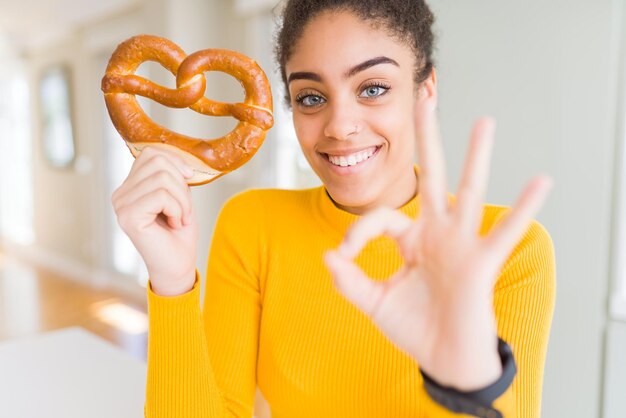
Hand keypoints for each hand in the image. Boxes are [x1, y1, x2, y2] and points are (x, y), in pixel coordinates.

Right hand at [111, 147, 198, 295]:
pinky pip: (161, 195)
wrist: (178, 266)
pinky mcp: (128, 217)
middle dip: (181, 183)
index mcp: (130, 186)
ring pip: (162, 177)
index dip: (175, 161)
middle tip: (182, 208)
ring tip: (179, 217)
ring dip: (182, 199)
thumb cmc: (179, 233)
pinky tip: (174, 223)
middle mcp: (120, 194)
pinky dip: (177, 208)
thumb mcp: (179, 195)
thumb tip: (176, 157)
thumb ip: (172, 174)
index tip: (189, 178)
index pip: (150, 153)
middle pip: (157, 161)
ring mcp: (121, 205)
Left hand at [324, 100, 552, 389]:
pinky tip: (541, 182)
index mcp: (410, 240)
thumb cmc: (413, 328)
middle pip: (431, 176)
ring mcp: (460, 243)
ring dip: (475, 156)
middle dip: (427, 139)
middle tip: (425, 98)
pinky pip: (505, 231)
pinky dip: (523, 208)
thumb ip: (348, 281)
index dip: (356, 232)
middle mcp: (437, 233)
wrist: (442, 357)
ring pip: (467, 191)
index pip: (379, 217)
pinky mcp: (481, 261)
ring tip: (484, 121)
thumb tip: (327, 255)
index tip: (344, 256)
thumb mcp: (373, 302)